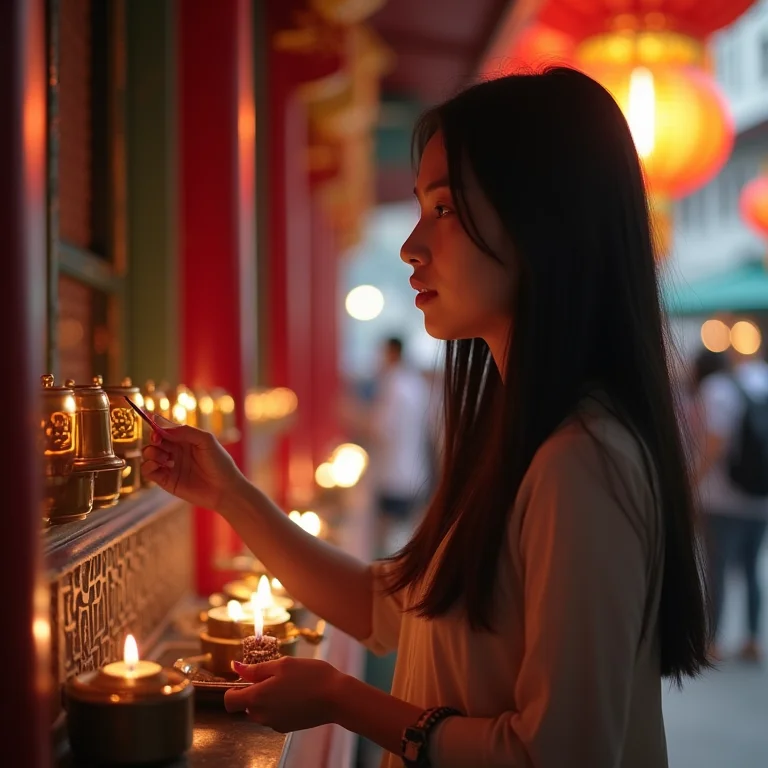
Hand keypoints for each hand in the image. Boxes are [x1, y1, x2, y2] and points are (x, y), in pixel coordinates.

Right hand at [141, 415, 245, 510]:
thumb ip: (185, 431)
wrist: (225, 489)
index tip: (153, 423)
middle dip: (154, 438)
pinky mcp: (166, 480)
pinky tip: (158, 465)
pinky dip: (148, 466)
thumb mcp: (206, 440)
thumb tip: (162, 427)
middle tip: (158, 441)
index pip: (166, 428)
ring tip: (165, 458)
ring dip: (151, 452)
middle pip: (155, 440)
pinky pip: (148, 471)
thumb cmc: (220, 463)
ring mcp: (170, 465)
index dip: (157, 425)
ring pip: (149, 454)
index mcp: (186, 439)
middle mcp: (176, 450)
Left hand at [224, 657, 342, 732]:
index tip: (247, 678)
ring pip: (261, 710)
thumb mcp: (282, 664)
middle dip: (255, 691)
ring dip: (268, 698)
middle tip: (276, 675)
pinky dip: (279, 706)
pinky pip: (274, 716)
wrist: (336, 697)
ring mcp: (274, 724)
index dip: (233, 688)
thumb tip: (236, 667)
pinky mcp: (286, 728)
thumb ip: (256, 668)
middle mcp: (262, 716)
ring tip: (289, 683)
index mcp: (257, 698)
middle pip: (246, 705)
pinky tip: (297, 695)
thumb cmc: (309, 676)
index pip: (229, 701)